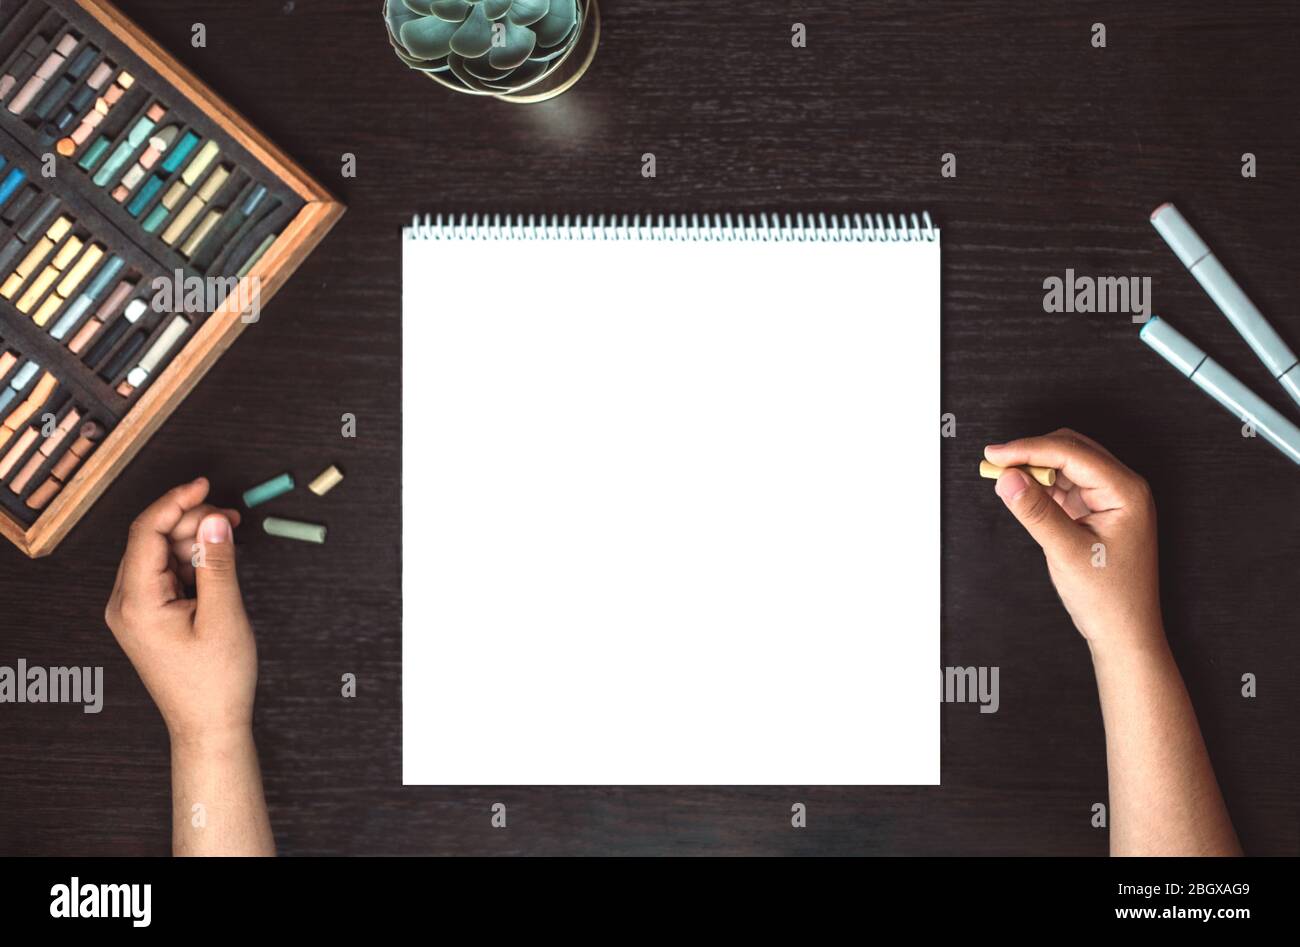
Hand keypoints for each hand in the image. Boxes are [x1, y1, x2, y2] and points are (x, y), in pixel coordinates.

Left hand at [104, 477, 255, 746]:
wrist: (208, 725)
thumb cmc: (215, 681)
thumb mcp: (224, 615)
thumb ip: (217, 563)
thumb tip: (213, 520)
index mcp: (136, 602)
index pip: (146, 532)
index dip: (176, 501)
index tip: (205, 485)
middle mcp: (126, 603)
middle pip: (152, 539)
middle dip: (191, 521)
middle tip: (230, 519)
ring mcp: (135, 610)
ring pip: (160, 554)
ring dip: (192, 540)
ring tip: (229, 539)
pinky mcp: (149, 616)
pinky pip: (165, 573)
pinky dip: (190, 561)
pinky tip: (215, 562)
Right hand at [984, 429, 1162, 652]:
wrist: (1125, 633)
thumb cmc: (1110, 599)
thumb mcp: (1066, 552)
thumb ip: (1035, 511)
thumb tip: (1008, 478)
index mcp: (1126, 492)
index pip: (1071, 453)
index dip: (1029, 449)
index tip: (996, 455)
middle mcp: (1123, 489)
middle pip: (1071, 450)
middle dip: (1031, 453)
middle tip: (995, 464)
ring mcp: (1111, 500)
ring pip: (1067, 465)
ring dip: (1035, 469)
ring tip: (1004, 479)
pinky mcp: (1097, 512)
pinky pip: (1066, 486)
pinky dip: (1042, 486)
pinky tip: (1023, 493)